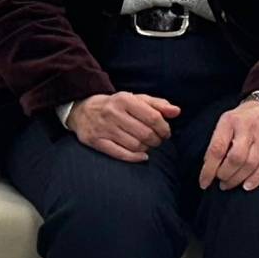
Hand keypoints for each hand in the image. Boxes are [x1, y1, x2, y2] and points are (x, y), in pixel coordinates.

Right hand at [66, 92, 180, 162]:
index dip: (164, 128)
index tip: (166, 132)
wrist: (82, 110)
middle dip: (157, 140)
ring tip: (147, 145)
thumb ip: (157, 105)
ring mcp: (103, 128)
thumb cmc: (115, 106)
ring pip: (135, 145)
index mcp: (124, 99)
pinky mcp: (96, 141)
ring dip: (147, 148)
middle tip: (157, 140)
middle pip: (145, 133)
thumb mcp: (135, 100)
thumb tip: (177, 111)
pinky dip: (135, 158)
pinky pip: (121, 154)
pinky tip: (142, 156)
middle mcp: (113, 113)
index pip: (153, 117)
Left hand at [199, 99, 258, 191]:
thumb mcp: (225, 122)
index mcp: (230, 121)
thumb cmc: (242, 119)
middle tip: (220, 182)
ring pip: (251, 163)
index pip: (217, 148)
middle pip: (236, 158)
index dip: (209, 169)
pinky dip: (256, 178)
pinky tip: (247, 186)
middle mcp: (247, 128)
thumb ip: (218, 141)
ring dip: (238, 179)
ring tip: (229, 184)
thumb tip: (208, 166)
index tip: (203, 182)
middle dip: (225, 174)